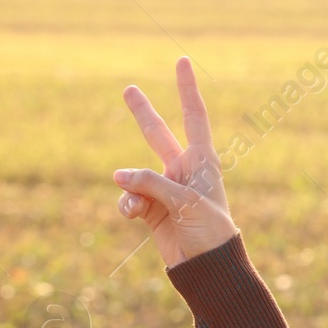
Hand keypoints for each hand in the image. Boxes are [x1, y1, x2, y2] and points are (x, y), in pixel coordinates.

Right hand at [113, 57, 236, 266]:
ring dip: (131, 188)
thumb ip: (150, 183)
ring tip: (140, 207)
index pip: (194, 115)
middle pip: (158, 134)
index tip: (182, 61)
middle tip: (129, 89)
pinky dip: (127, 205)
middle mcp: (183, 169)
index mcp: (203, 159)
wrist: (208, 266)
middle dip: (143, 113)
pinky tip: (134, 216)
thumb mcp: (184, 201)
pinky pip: (129, 198)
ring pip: (135, 175)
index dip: (186, 88)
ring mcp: (165, 188)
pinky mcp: (151, 209)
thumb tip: (117, 176)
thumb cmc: (209, 229)